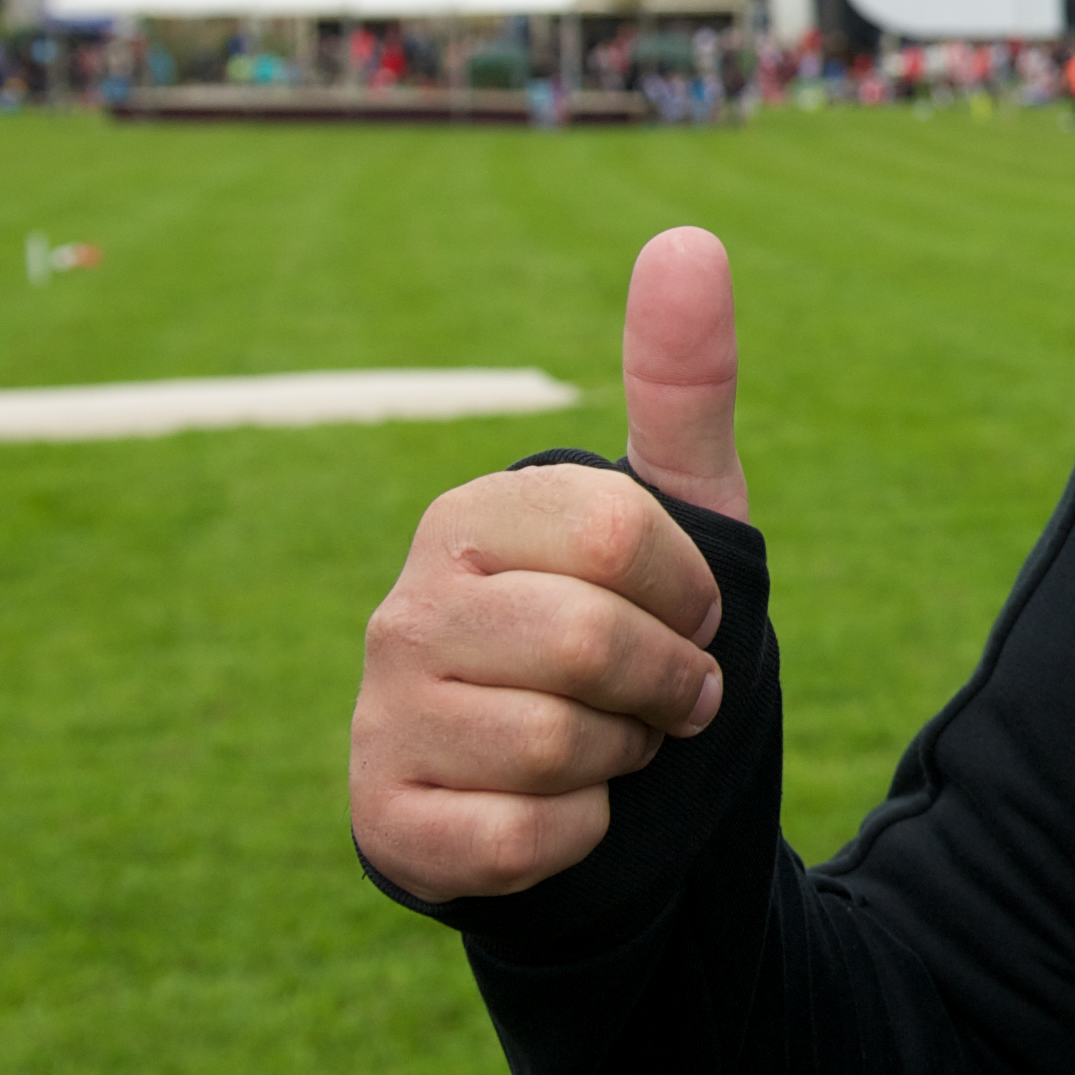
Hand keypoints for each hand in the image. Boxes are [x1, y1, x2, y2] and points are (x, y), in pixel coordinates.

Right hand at [351, 228, 748, 901]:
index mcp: (472, 517)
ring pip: (561, 747)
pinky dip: (580, 834)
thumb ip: (683, 380)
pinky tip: (558, 810)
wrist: (579, 788)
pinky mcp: (387, 821)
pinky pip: (526, 837)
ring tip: (604, 745)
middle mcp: (405, 607)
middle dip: (667, 686)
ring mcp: (383, 715)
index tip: (686, 615)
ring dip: (623, 760)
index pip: (624, 537)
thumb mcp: (679, 511)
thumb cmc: (630, 630)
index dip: (690, 595)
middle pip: (594, 645)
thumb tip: (690, 237)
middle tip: (660, 697)